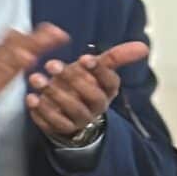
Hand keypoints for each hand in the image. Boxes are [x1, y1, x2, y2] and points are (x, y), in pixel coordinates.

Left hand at [0, 24, 66, 140]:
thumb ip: (5, 72)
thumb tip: (28, 53)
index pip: (21, 47)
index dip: (41, 40)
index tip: (60, 35)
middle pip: (16, 43)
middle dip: (37, 38)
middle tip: (58, 34)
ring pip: (9, 47)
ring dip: (29, 42)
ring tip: (45, 39)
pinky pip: (3, 55)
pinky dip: (17, 51)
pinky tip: (20, 56)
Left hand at [25, 40, 149, 140]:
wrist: (70, 113)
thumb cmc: (83, 84)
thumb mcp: (97, 69)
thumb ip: (117, 57)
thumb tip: (144, 46)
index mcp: (108, 91)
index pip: (110, 83)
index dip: (99, 71)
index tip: (84, 58)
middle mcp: (98, 107)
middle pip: (92, 97)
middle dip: (72, 80)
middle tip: (52, 64)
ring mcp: (81, 120)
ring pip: (73, 110)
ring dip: (54, 93)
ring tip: (36, 78)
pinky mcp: (63, 129)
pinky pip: (55, 124)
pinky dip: (42, 112)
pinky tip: (32, 98)